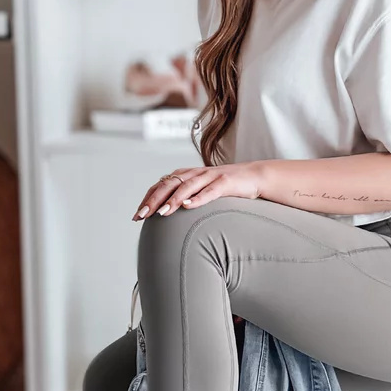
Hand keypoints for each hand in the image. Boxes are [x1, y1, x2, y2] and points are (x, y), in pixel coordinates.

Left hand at [132, 162, 265, 219]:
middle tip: (142, 216)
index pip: (161, 185)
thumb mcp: (201, 191)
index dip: (148, 199)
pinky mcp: (225, 182)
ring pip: (187, 187)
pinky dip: (198, 198)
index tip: (137, 216)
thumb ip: (185, 198)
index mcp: (186, 175)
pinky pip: (210, 191)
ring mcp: (210, 176)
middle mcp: (195, 173)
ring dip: (172, 200)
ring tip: (161, 213)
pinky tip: (188, 206)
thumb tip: (166, 216)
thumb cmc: (226, 187)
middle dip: (154, 200)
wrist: (254, 176)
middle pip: (169, 185)